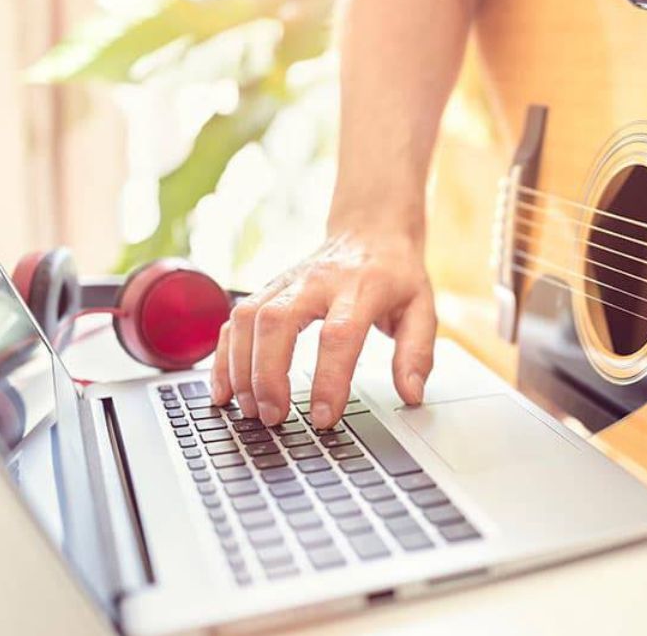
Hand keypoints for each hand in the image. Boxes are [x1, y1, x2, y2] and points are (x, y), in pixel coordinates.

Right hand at [209, 230, 434, 427]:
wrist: (371, 229)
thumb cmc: (395, 275)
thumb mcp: (422, 309)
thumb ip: (418, 353)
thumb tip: (411, 395)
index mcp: (362, 287)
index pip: (339, 335)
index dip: (329, 379)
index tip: (324, 417)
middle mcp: (318, 281)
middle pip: (278, 323)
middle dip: (269, 375)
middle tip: (275, 417)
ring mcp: (287, 282)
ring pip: (248, 318)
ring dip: (242, 368)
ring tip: (251, 410)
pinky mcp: (267, 288)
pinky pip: (234, 319)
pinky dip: (224, 355)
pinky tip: (225, 389)